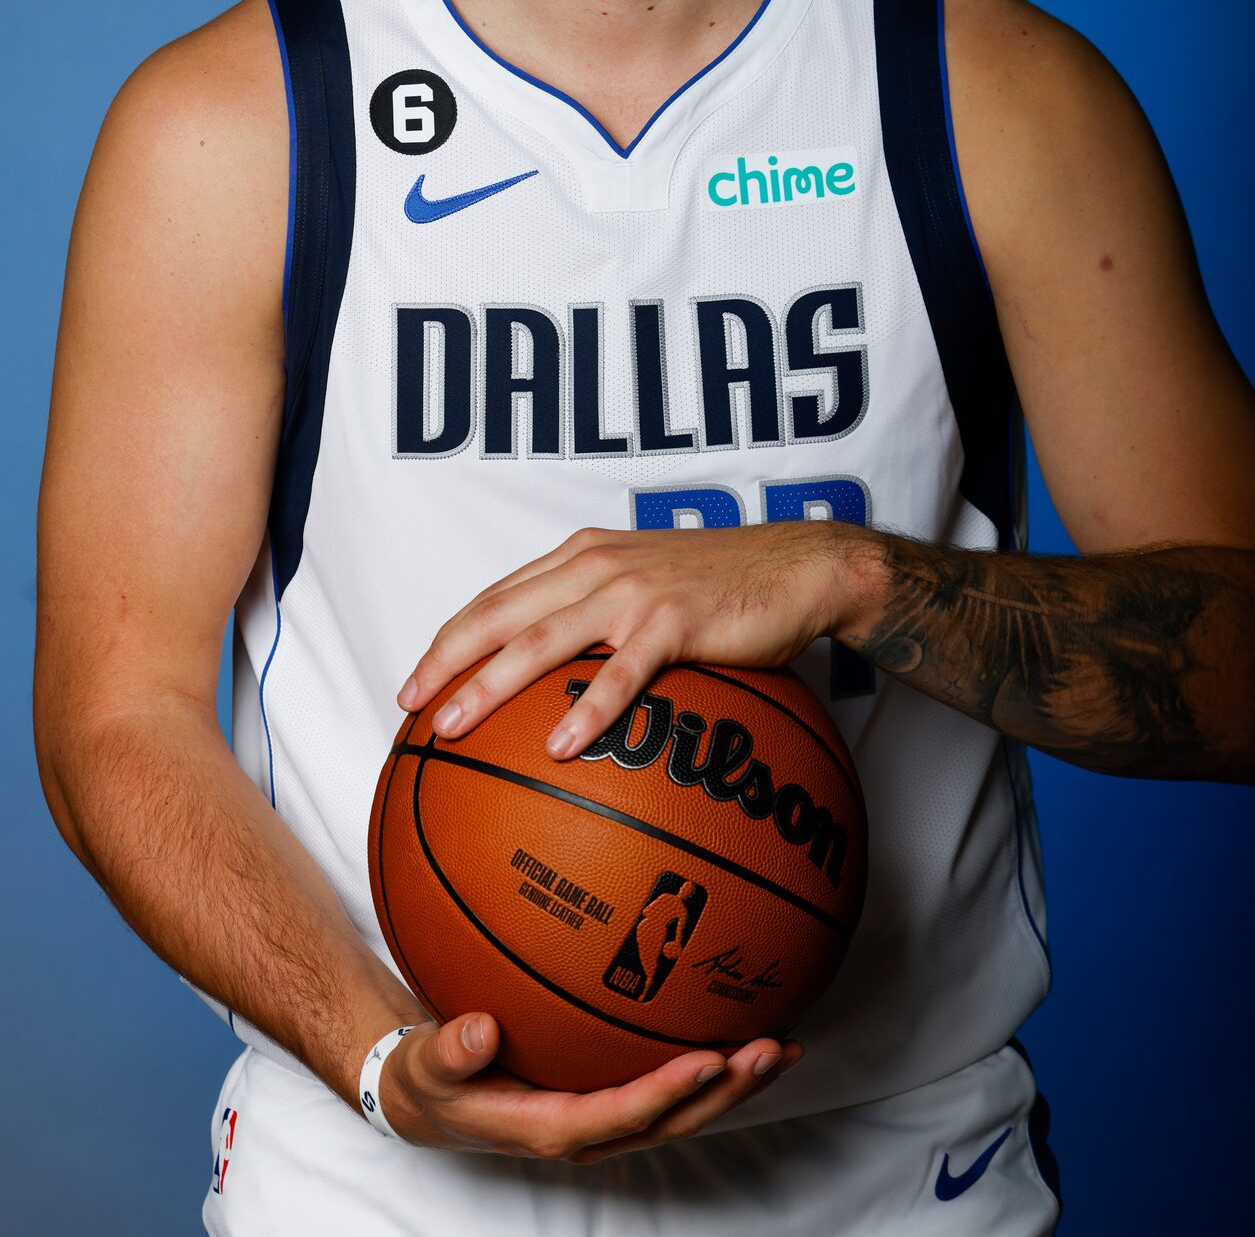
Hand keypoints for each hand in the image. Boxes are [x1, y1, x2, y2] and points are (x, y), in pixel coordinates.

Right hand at [378, 1008, 803, 1161]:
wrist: (434, 1096)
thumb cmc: (435, 1078)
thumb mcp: (427, 1066)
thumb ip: (448, 1052)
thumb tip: (477, 1032)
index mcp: (548, 1127)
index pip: (618, 1115)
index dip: (666, 1093)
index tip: (708, 1062)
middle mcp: (588, 1129)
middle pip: (670, 1119)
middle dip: (725, 1089)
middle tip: (770, 1049)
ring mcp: (604, 1116)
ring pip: (681, 1109)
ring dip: (734, 1082)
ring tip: (784, 1046)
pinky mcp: (610, 1094)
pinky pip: (670, 1085)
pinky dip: (714, 1063)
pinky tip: (746, 1029)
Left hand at [398, 519, 863, 758]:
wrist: (796, 567)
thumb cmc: (721, 587)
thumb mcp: (645, 588)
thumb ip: (599, 618)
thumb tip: (555, 686)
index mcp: (581, 557)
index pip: (496, 599)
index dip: (449, 640)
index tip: (414, 686)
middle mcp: (594, 566)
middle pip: (500, 616)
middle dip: (447, 663)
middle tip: (409, 710)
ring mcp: (632, 592)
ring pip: (542, 641)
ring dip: (490, 686)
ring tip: (454, 728)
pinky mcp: (673, 622)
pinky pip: (621, 673)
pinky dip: (586, 709)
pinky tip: (559, 746)